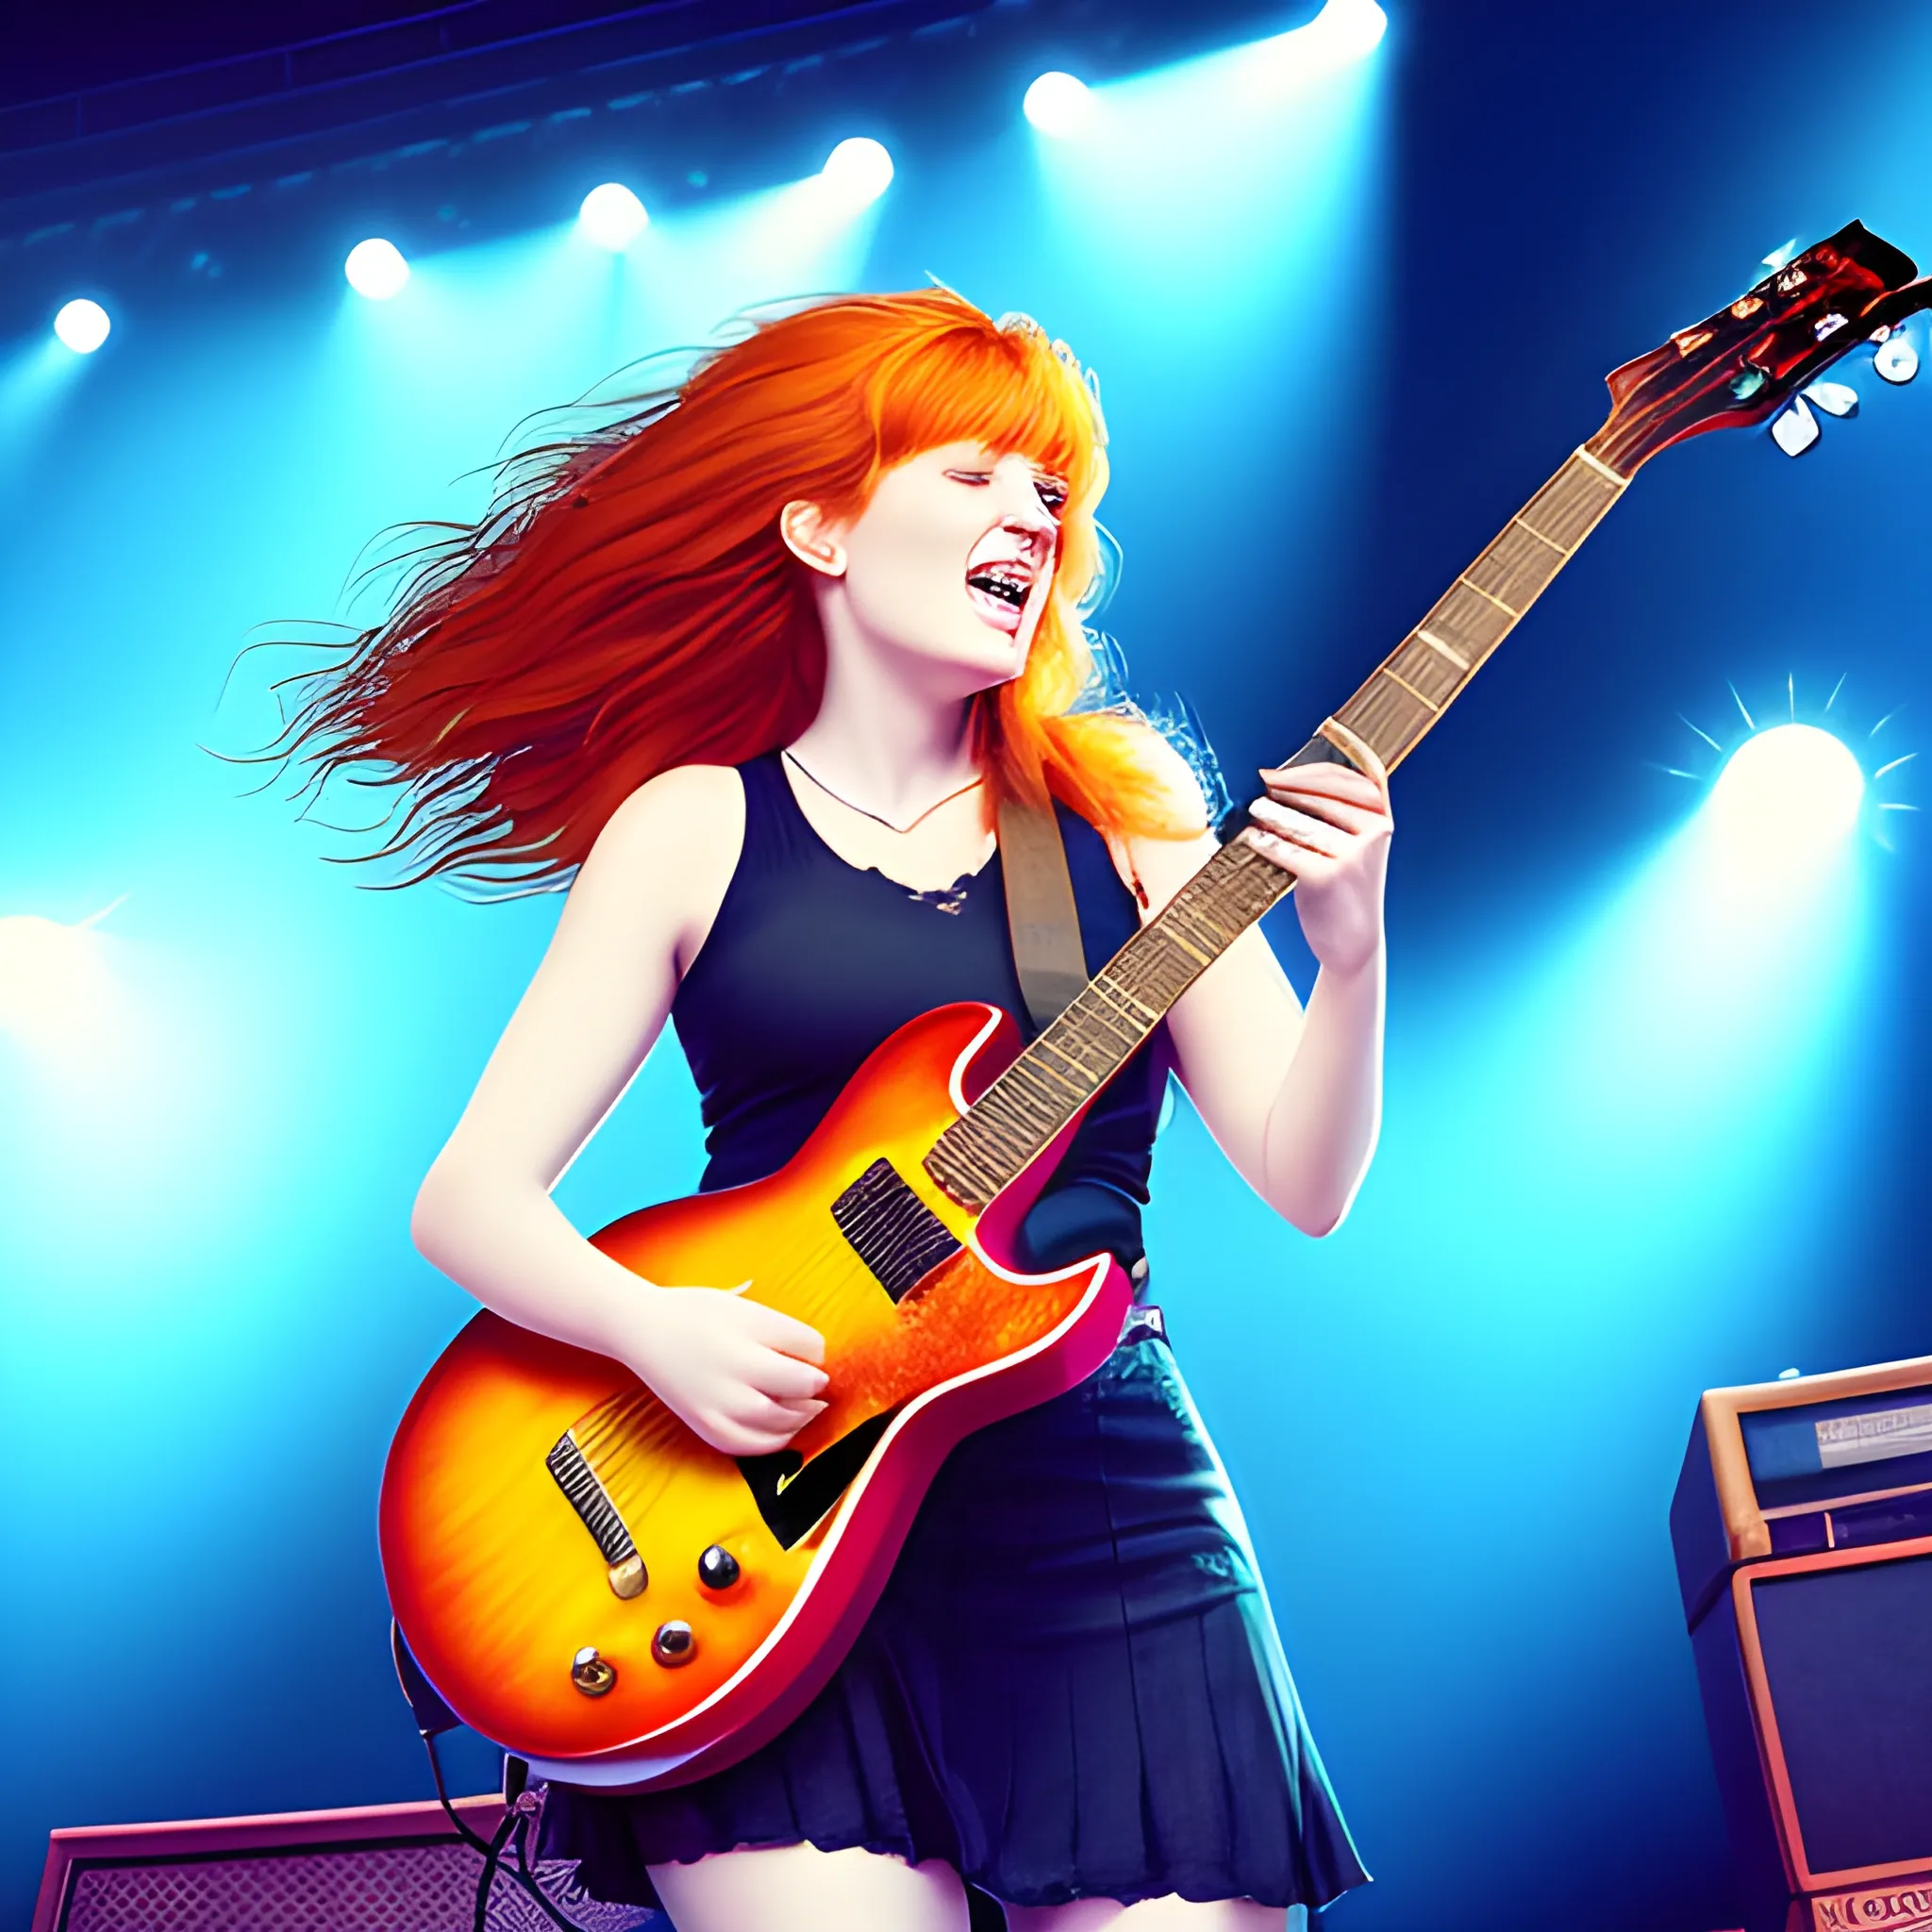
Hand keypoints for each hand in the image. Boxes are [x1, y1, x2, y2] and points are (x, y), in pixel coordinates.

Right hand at [615, 1283, 828, 1457]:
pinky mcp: (705, 1426)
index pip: (807, 1354)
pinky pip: (748, 1446)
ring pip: (777, 1424)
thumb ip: (787, 1333)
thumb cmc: (699, 1313)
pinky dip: (773, 1442)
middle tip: (818, 1387)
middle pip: (796, 1392)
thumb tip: (820, 1362)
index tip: (814, 1358)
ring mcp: (717, 1405)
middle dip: (815, 1392)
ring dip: (802, 1418)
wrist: (644, 1331)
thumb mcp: (747, 1309)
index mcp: (746, 1337)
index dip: (819, 1358)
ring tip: (807, 1408)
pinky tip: (782, 1430)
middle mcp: (732, 1374)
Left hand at [1242, 722, 1392, 977]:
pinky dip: (1266, 843)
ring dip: (1272, 813)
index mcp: (1382, 820)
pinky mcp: (1328, 876)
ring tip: (1254, 808)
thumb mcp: (1352, 849)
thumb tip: (1281, 782)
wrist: (1353, 944)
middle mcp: (1374, 832)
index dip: (1346, 748)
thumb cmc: (1343, 889)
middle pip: (1326, 793)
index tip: (1327, 727)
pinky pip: (1288, 850)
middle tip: (1264, 779)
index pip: (1364, 774)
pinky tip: (1252, 839)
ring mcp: (1354, 854)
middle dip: (1291, 783)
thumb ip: (1333, 817)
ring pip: (1302, 822)